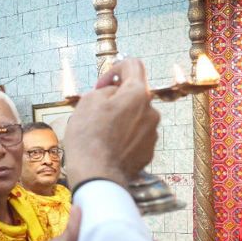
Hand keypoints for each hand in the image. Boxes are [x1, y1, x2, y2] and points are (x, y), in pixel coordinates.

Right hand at [63, 58, 158, 188]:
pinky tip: (109, 145)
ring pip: (135, 116)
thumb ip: (107, 89)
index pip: (133, 65)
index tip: (102, 85)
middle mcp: (151, 111)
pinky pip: (136, 135)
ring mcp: (152, 133)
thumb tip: (115, 92)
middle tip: (96, 111)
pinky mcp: (148, 151)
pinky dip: (124, 136)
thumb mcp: (89, 101)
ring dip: (121, 118)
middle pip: (135, 94)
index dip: (114, 70)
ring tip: (101, 132)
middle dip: (117, 98)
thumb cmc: (89, 137)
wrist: (97, 175)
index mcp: (138, 94)